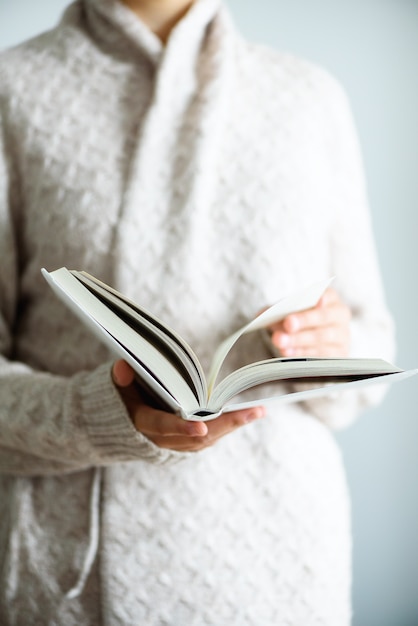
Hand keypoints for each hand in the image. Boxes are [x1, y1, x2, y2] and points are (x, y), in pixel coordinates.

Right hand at [112, 360, 264, 450]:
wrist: (111, 430)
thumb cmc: (116, 400)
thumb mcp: (114, 386)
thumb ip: (120, 378)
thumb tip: (124, 367)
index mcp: (140, 424)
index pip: (162, 426)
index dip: (181, 427)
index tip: (201, 427)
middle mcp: (158, 440)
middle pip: (196, 437)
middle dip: (226, 425)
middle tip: (254, 411)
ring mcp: (171, 446)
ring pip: (205, 441)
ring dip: (231, 426)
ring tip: (256, 411)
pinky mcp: (180, 446)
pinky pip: (205, 441)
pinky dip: (223, 429)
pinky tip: (243, 417)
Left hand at [269, 288, 350, 357]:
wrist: (312, 338)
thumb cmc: (300, 318)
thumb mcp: (290, 310)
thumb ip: (278, 309)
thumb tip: (262, 315)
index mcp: (330, 299)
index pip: (329, 295)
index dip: (324, 298)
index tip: (317, 300)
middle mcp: (339, 316)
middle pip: (324, 318)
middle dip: (305, 320)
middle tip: (288, 323)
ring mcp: (341, 337)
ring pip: (321, 338)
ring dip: (298, 340)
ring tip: (280, 341)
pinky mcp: (337, 355)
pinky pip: (319, 355)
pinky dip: (301, 353)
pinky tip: (287, 352)